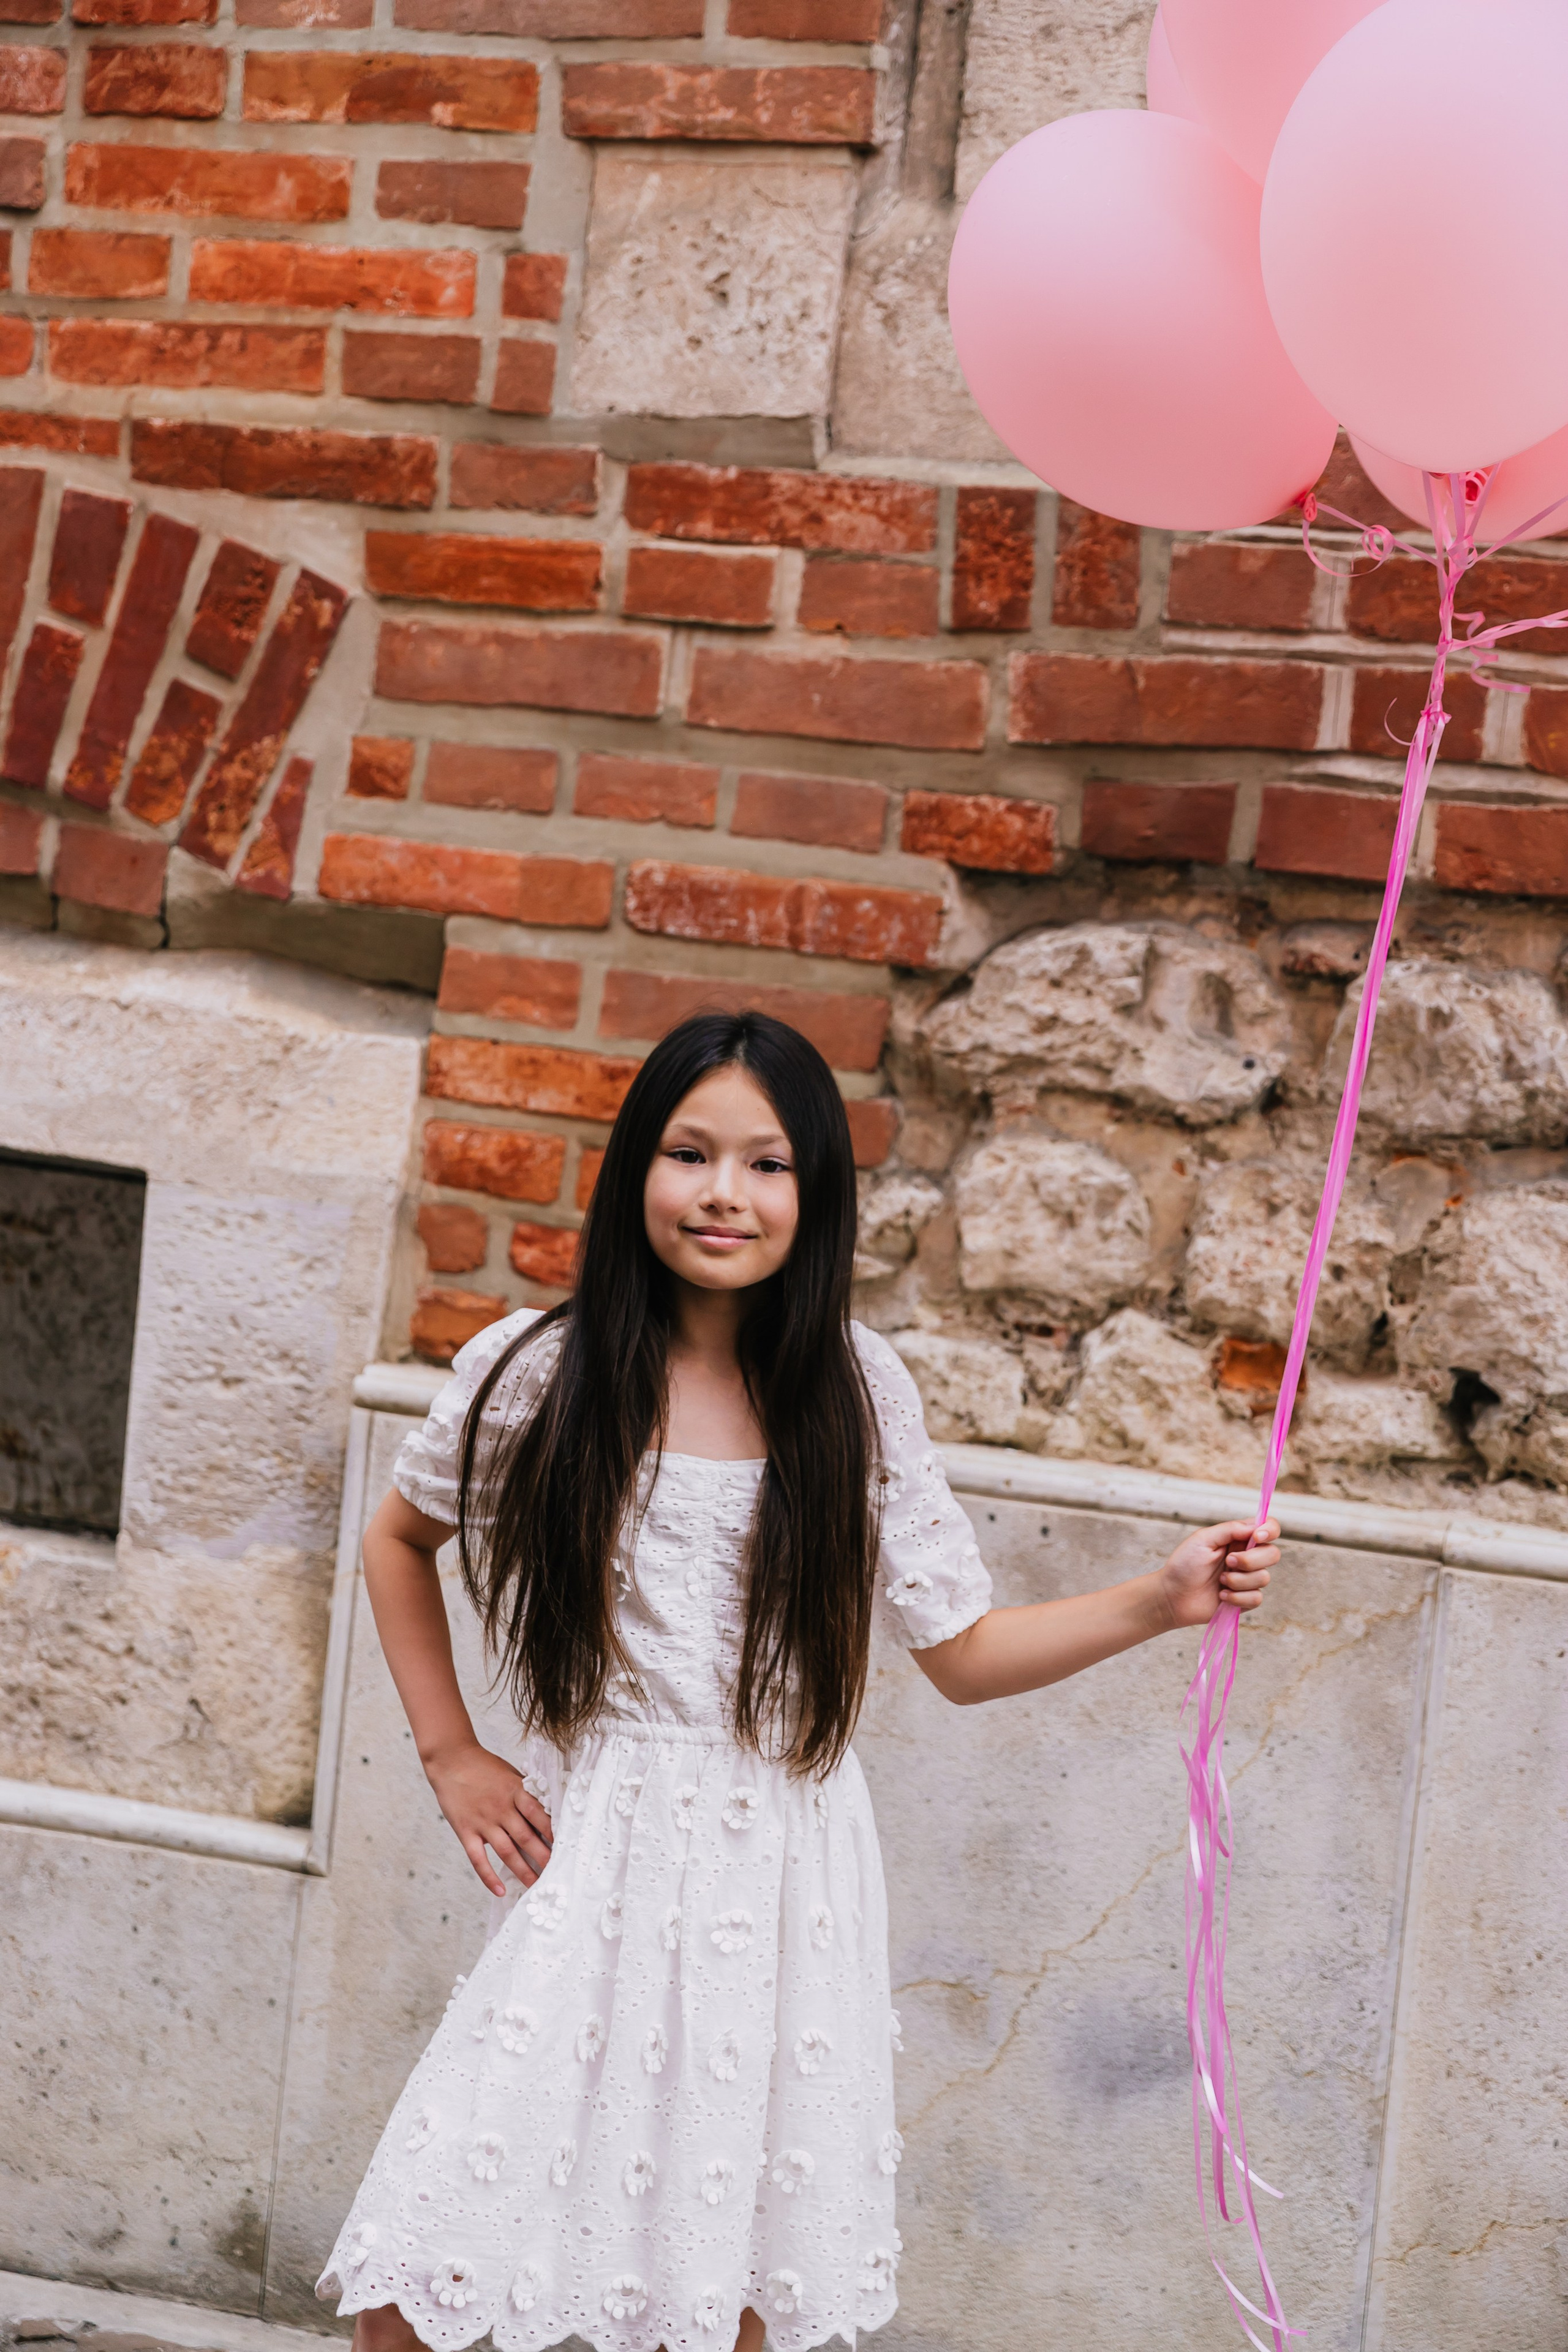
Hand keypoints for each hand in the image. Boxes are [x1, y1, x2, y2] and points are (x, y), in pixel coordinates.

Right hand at [425, 1741, 553, 1897]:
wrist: (451, 1759)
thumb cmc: (485, 1766)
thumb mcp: (511, 1774)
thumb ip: (527, 1792)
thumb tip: (549, 1810)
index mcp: (515, 1791)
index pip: (539, 1814)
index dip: (553, 1832)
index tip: (567, 1846)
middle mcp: (501, 1809)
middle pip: (526, 1838)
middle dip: (544, 1858)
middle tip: (558, 1874)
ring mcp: (483, 1822)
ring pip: (507, 1852)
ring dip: (523, 1871)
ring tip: (536, 1887)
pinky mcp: (466, 1831)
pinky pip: (478, 1859)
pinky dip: (489, 1877)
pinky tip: (500, 1890)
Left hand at [1157, 1518, 1279, 1631]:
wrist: (1172, 1596)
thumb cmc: (1184, 1564)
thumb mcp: (1203, 1539)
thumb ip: (1230, 1529)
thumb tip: (1256, 1525)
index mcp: (1238, 1539)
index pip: (1268, 1528)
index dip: (1270, 1530)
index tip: (1257, 1537)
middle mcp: (1247, 1557)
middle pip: (1273, 1554)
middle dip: (1250, 1560)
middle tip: (1228, 1562)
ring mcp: (1247, 1579)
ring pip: (1264, 1578)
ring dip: (1239, 1580)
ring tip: (1220, 1581)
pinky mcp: (1245, 1600)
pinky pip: (1256, 1598)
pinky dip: (1237, 1597)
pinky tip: (1221, 1595)